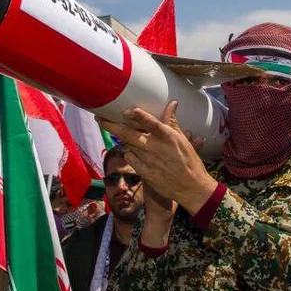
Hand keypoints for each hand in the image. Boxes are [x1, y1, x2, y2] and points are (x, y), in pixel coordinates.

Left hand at [97, 102, 217, 213]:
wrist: (191, 187)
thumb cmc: (189, 161)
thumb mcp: (182, 139)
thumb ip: (172, 122)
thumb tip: (172, 103)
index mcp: (168, 137)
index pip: (152, 124)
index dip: (139, 116)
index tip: (126, 110)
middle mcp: (156, 148)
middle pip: (129, 135)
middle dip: (112, 126)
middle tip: (99, 118)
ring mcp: (149, 161)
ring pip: (128, 145)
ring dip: (120, 138)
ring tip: (110, 128)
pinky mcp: (145, 172)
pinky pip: (130, 159)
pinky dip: (128, 153)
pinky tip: (129, 150)